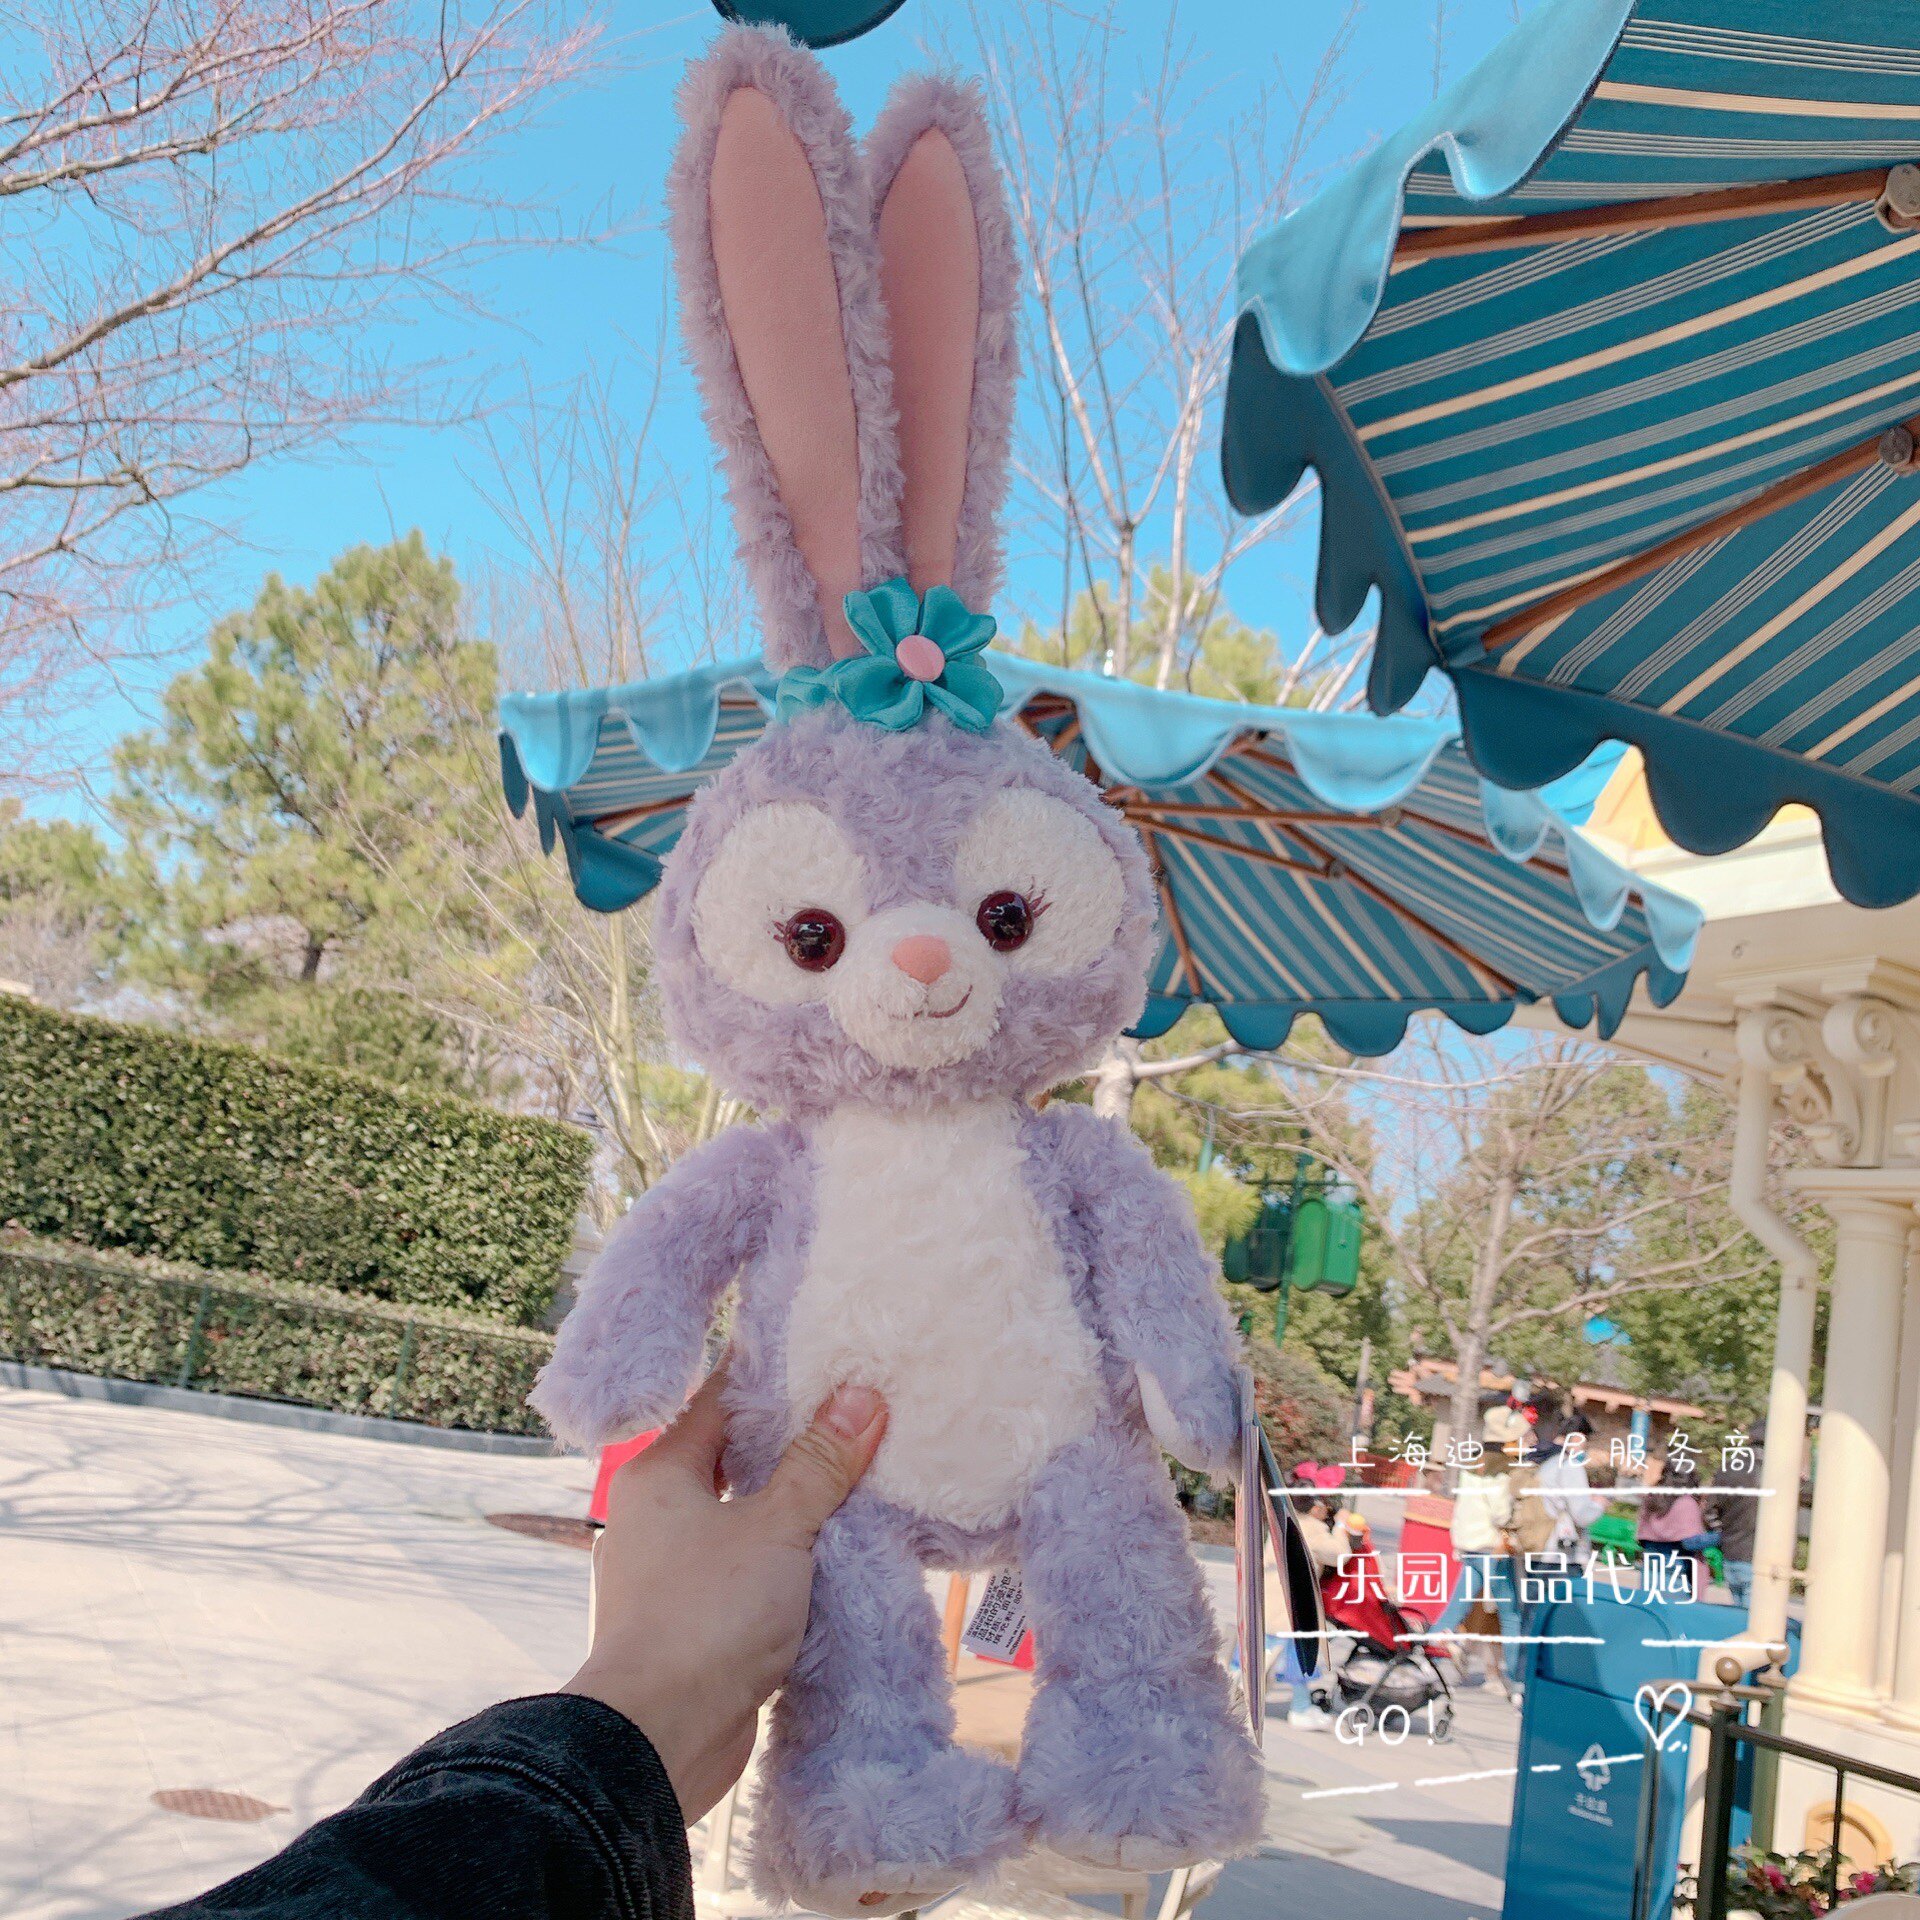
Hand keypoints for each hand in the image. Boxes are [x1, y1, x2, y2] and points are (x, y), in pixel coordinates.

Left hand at [564, 1363, 887, 1822]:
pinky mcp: (690, 1623)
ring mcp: (669, 1572)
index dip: (771, 1374)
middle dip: (792, 1443)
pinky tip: (832, 1554)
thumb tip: (861, 1396)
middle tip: (858, 1412)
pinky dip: (783, 1560)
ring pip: (741, 1518)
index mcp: (659, 1475)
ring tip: (857, 1480)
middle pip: (733, 1458)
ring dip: (792, 1507)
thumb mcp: (777, 1529)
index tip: (823, 1348)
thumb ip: (819, 1464)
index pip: (719, 1399)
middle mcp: (654, 1515)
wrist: (656, 1740)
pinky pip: (743, 1570)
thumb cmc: (706, 1617)